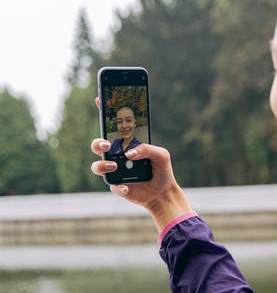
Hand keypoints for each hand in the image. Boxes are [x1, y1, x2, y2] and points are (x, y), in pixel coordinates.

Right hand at [90, 99, 191, 231]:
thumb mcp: (161, 155)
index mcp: (126, 144)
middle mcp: (117, 156)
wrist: (163, 193)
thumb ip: (148, 149)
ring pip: (97, 166)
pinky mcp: (117, 185)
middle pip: (98, 145)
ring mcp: (115, 171)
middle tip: (106, 144)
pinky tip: (127, 187)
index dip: (105, 112)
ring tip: (115, 166)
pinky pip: (111, 185)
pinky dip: (118, 186)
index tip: (101, 100)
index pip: (112, 128)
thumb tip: (129, 154)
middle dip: (98, 142)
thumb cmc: (161, 170)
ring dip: (102, 165)